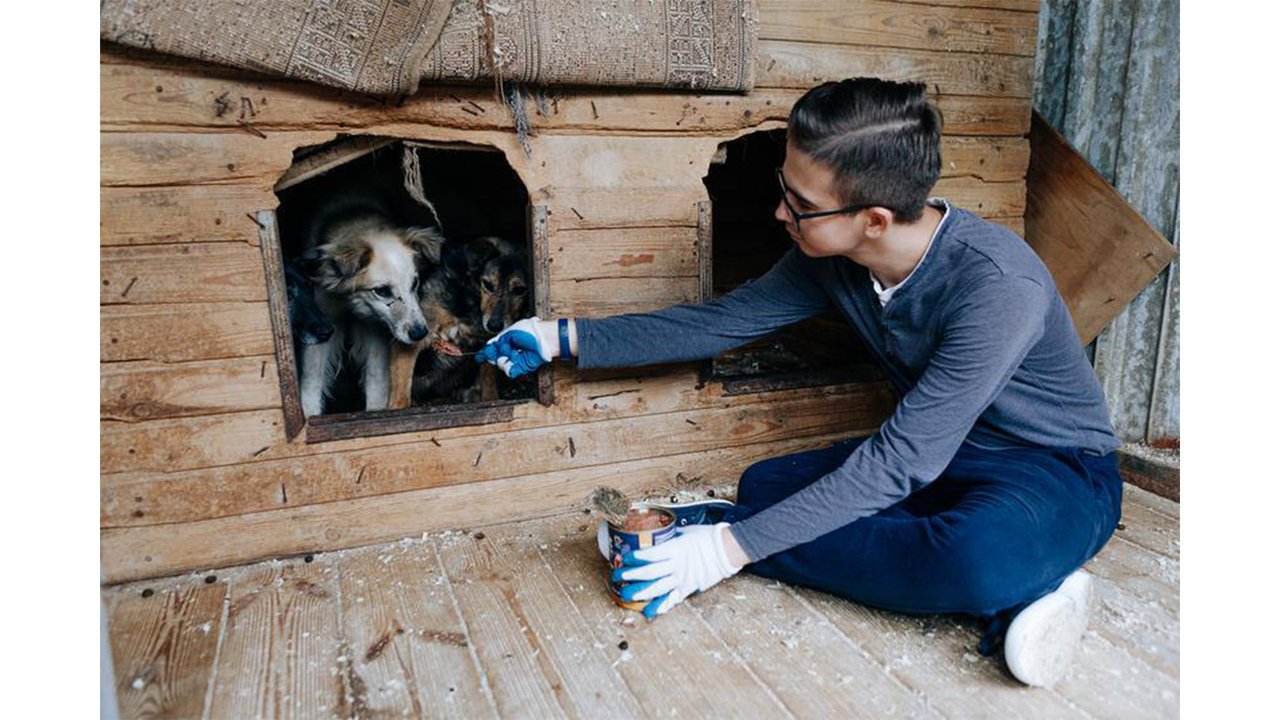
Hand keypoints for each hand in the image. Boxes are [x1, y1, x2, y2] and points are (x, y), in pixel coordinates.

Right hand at [475, 317, 558, 377]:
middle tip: (502, 348)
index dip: (484, 353)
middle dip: (494, 353)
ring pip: (500, 364)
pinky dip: (511, 364)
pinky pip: (509, 371)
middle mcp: (509, 351)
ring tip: (515, 350)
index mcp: (506, 341)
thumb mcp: (509, 334)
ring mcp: (515, 360)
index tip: (479, 357)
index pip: (492, 349)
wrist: (544, 339)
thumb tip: (489, 348)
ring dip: (506, 356)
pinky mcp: (521, 367)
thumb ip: (498, 342)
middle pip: (494, 357)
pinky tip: (517, 356)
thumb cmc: (530, 332)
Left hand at [611, 523, 741, 619]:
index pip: (651, 554)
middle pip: (650, 572)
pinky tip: (649, 611)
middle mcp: (677, 565)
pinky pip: (673, 599)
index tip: (624, 558)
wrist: (727, 549)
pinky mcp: (689, 588)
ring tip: (627, 595)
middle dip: (631, 575)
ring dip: (641, 592)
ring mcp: (683, 578)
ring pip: (658, 588)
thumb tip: (659, 536)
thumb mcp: (686, 532)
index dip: (636, 557)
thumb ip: (671, 537)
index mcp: (675, 549)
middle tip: (617, 576)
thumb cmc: (707, 537)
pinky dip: (661, 606)